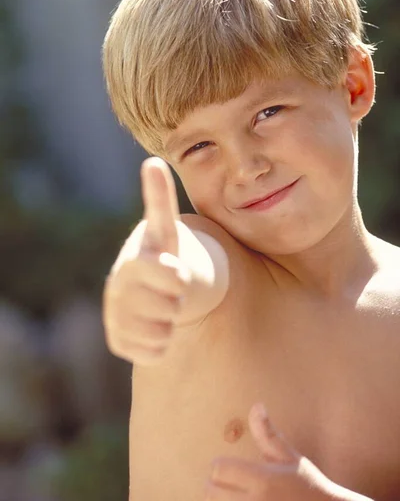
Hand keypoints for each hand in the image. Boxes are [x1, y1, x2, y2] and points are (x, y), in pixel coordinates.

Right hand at [103, 157, 190, 364]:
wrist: (148, 288)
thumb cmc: (162, 255)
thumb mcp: (165, 229)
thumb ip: (160, 200)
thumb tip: (151, 161)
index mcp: (133, 261)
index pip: (155, 270)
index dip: (171, 275)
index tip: (177, 272)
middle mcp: (118, 289)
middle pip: (169, 307)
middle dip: (178, 300)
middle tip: (170, 289)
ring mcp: (116, 317)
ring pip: (162, 332)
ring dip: (170, 321)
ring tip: (161, 304)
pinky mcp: (118, 342)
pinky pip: (155, 352)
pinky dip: (162, 343)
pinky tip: (153, 324)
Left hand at [204, 403, 357, 499]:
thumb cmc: (308, 486)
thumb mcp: (289, 458)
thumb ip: (267, 434)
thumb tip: (256, 405)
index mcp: (262, 480)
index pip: (218, 469)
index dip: (218, 466)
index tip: (226, 468)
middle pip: (210, 493)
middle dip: (213, 487)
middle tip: (224, 486)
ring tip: (230, 497)